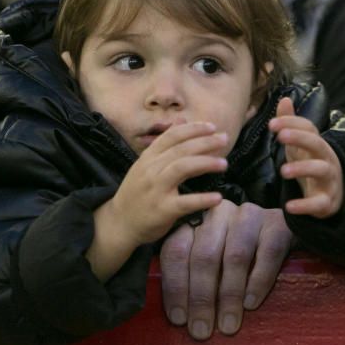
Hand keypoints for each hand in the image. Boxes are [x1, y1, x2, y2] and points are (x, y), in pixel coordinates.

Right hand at [88, 122, 226, 280]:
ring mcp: (156, 190)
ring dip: (206, 163)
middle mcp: (151, 170)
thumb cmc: (136, 192)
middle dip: (205, 142)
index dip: (192, 129)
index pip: (171, 136)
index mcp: (148, 158)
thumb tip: (181, 120)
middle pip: (181, 150)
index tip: (212, 127)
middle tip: (224, 139)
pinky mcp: (163, 210)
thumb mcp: (146, 164)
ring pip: (182, 168)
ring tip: (224, 164)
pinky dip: (203, 199)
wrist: (119, 223)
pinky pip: (186, 202)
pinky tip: (217, 198)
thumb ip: (164, 144)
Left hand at [160, 200, 292, 339]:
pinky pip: (267, 254)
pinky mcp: (277, 224)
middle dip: (201, 297)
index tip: (179, 318)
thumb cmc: (235, 248)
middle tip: (202, 329)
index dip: (176, 287)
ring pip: (234, 256)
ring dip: (229, 295)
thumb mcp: (210, 254)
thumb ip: (193, 273)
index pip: (177, 251)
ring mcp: (248, 215)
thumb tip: (181, 315)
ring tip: (227, 323)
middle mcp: (218, 213)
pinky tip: (250, 303)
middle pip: (204, 256)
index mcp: (194, 219)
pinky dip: (258, 282)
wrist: (278, 227)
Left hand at [269, 97, 342, 217]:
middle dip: (300, 138)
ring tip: (282, 171)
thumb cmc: (311, 165)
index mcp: (318, 144)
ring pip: (321, 170)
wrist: (331, 196)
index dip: (292, 123)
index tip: (272, 124)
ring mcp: (329, 180)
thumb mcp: (299, 146)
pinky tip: (289, 206)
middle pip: (317, 144)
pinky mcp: (326, 202)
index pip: (309, 128)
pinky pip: (318, 203)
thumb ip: (291, 124)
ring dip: (302, 169)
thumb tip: (284, 99)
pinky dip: (305, 205)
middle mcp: (326, 159)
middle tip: (280, 137)